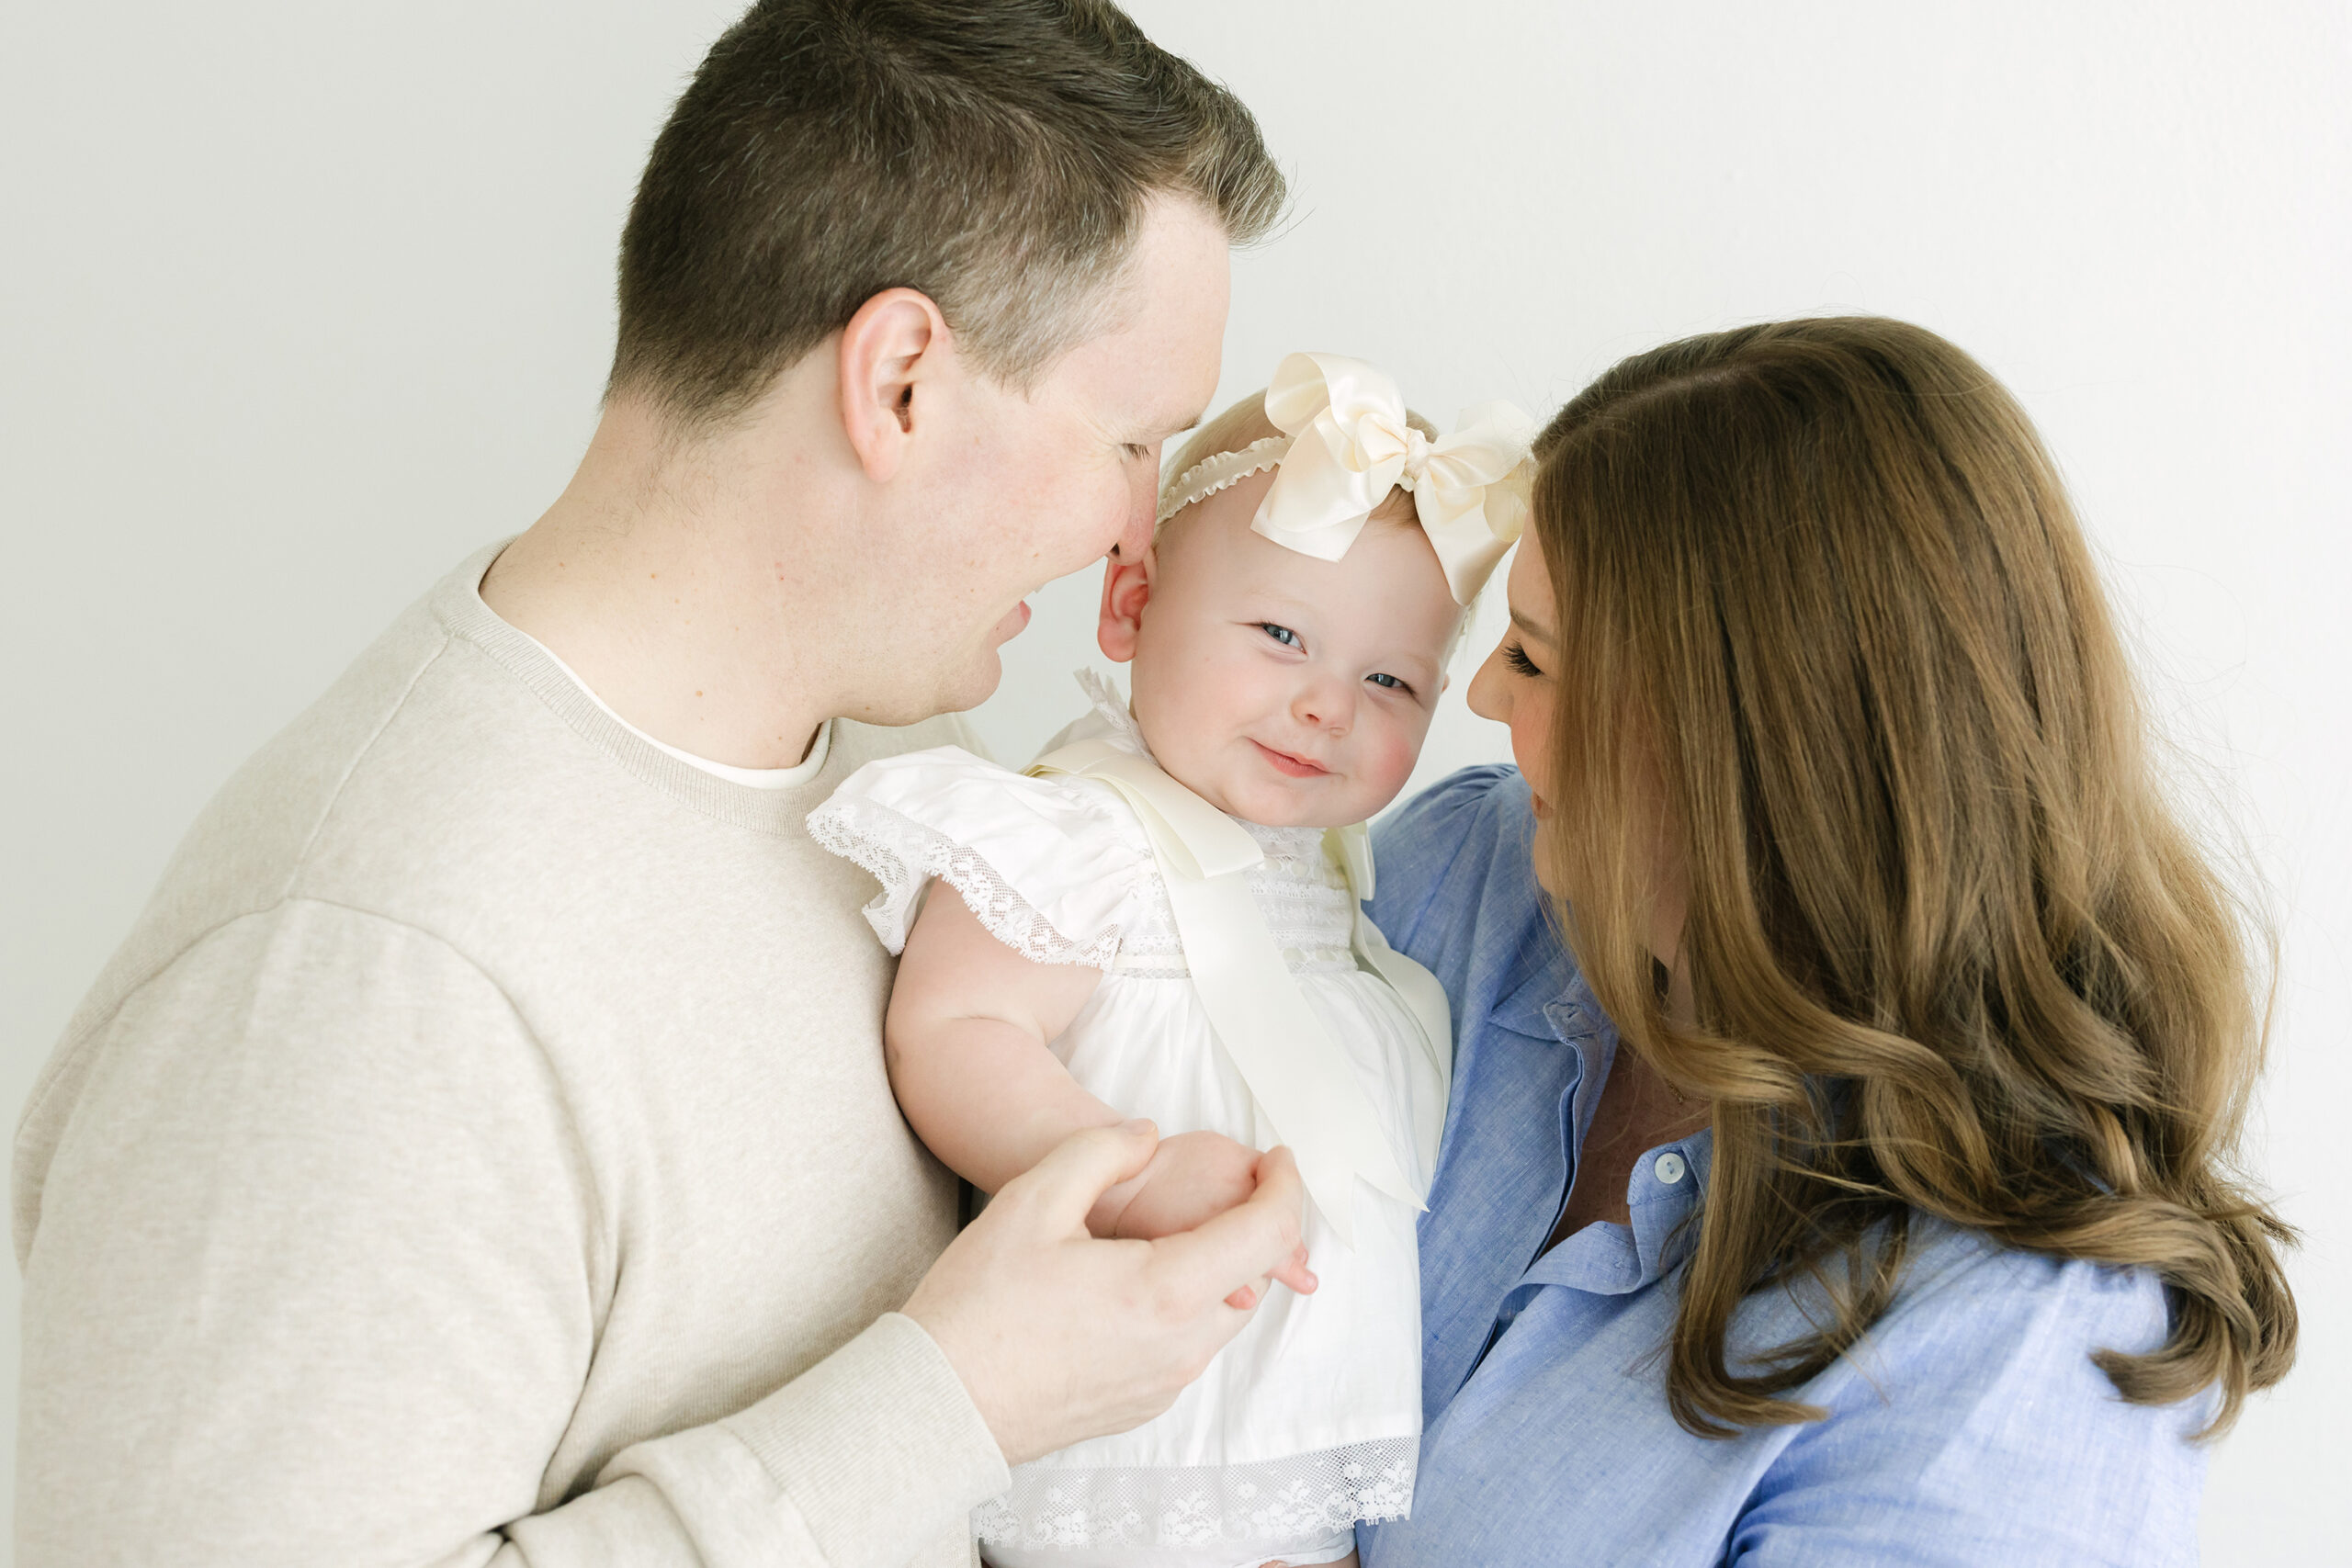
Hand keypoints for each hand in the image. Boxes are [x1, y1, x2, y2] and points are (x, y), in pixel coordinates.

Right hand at [903, 1120, 1308, 1465]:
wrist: (937, 1406)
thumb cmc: (978, 1305)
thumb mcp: (1033, 1199)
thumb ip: (1101, 1151)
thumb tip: (1146, 1136)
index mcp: (1167, 1291)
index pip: (1267, 1233)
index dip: (1284, 1186)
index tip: (1276, 1158)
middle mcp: (1181, 1347)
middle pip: (1253, 1275)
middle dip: (1254, 1224)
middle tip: (1229, 1184)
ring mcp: (1163, 1384)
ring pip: (1223, 1313)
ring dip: (1220, 1266)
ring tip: (1175, 1229)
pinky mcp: (1140, 1405)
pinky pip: (1189, 1345)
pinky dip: (1187, 1305)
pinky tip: (1137, 1282)